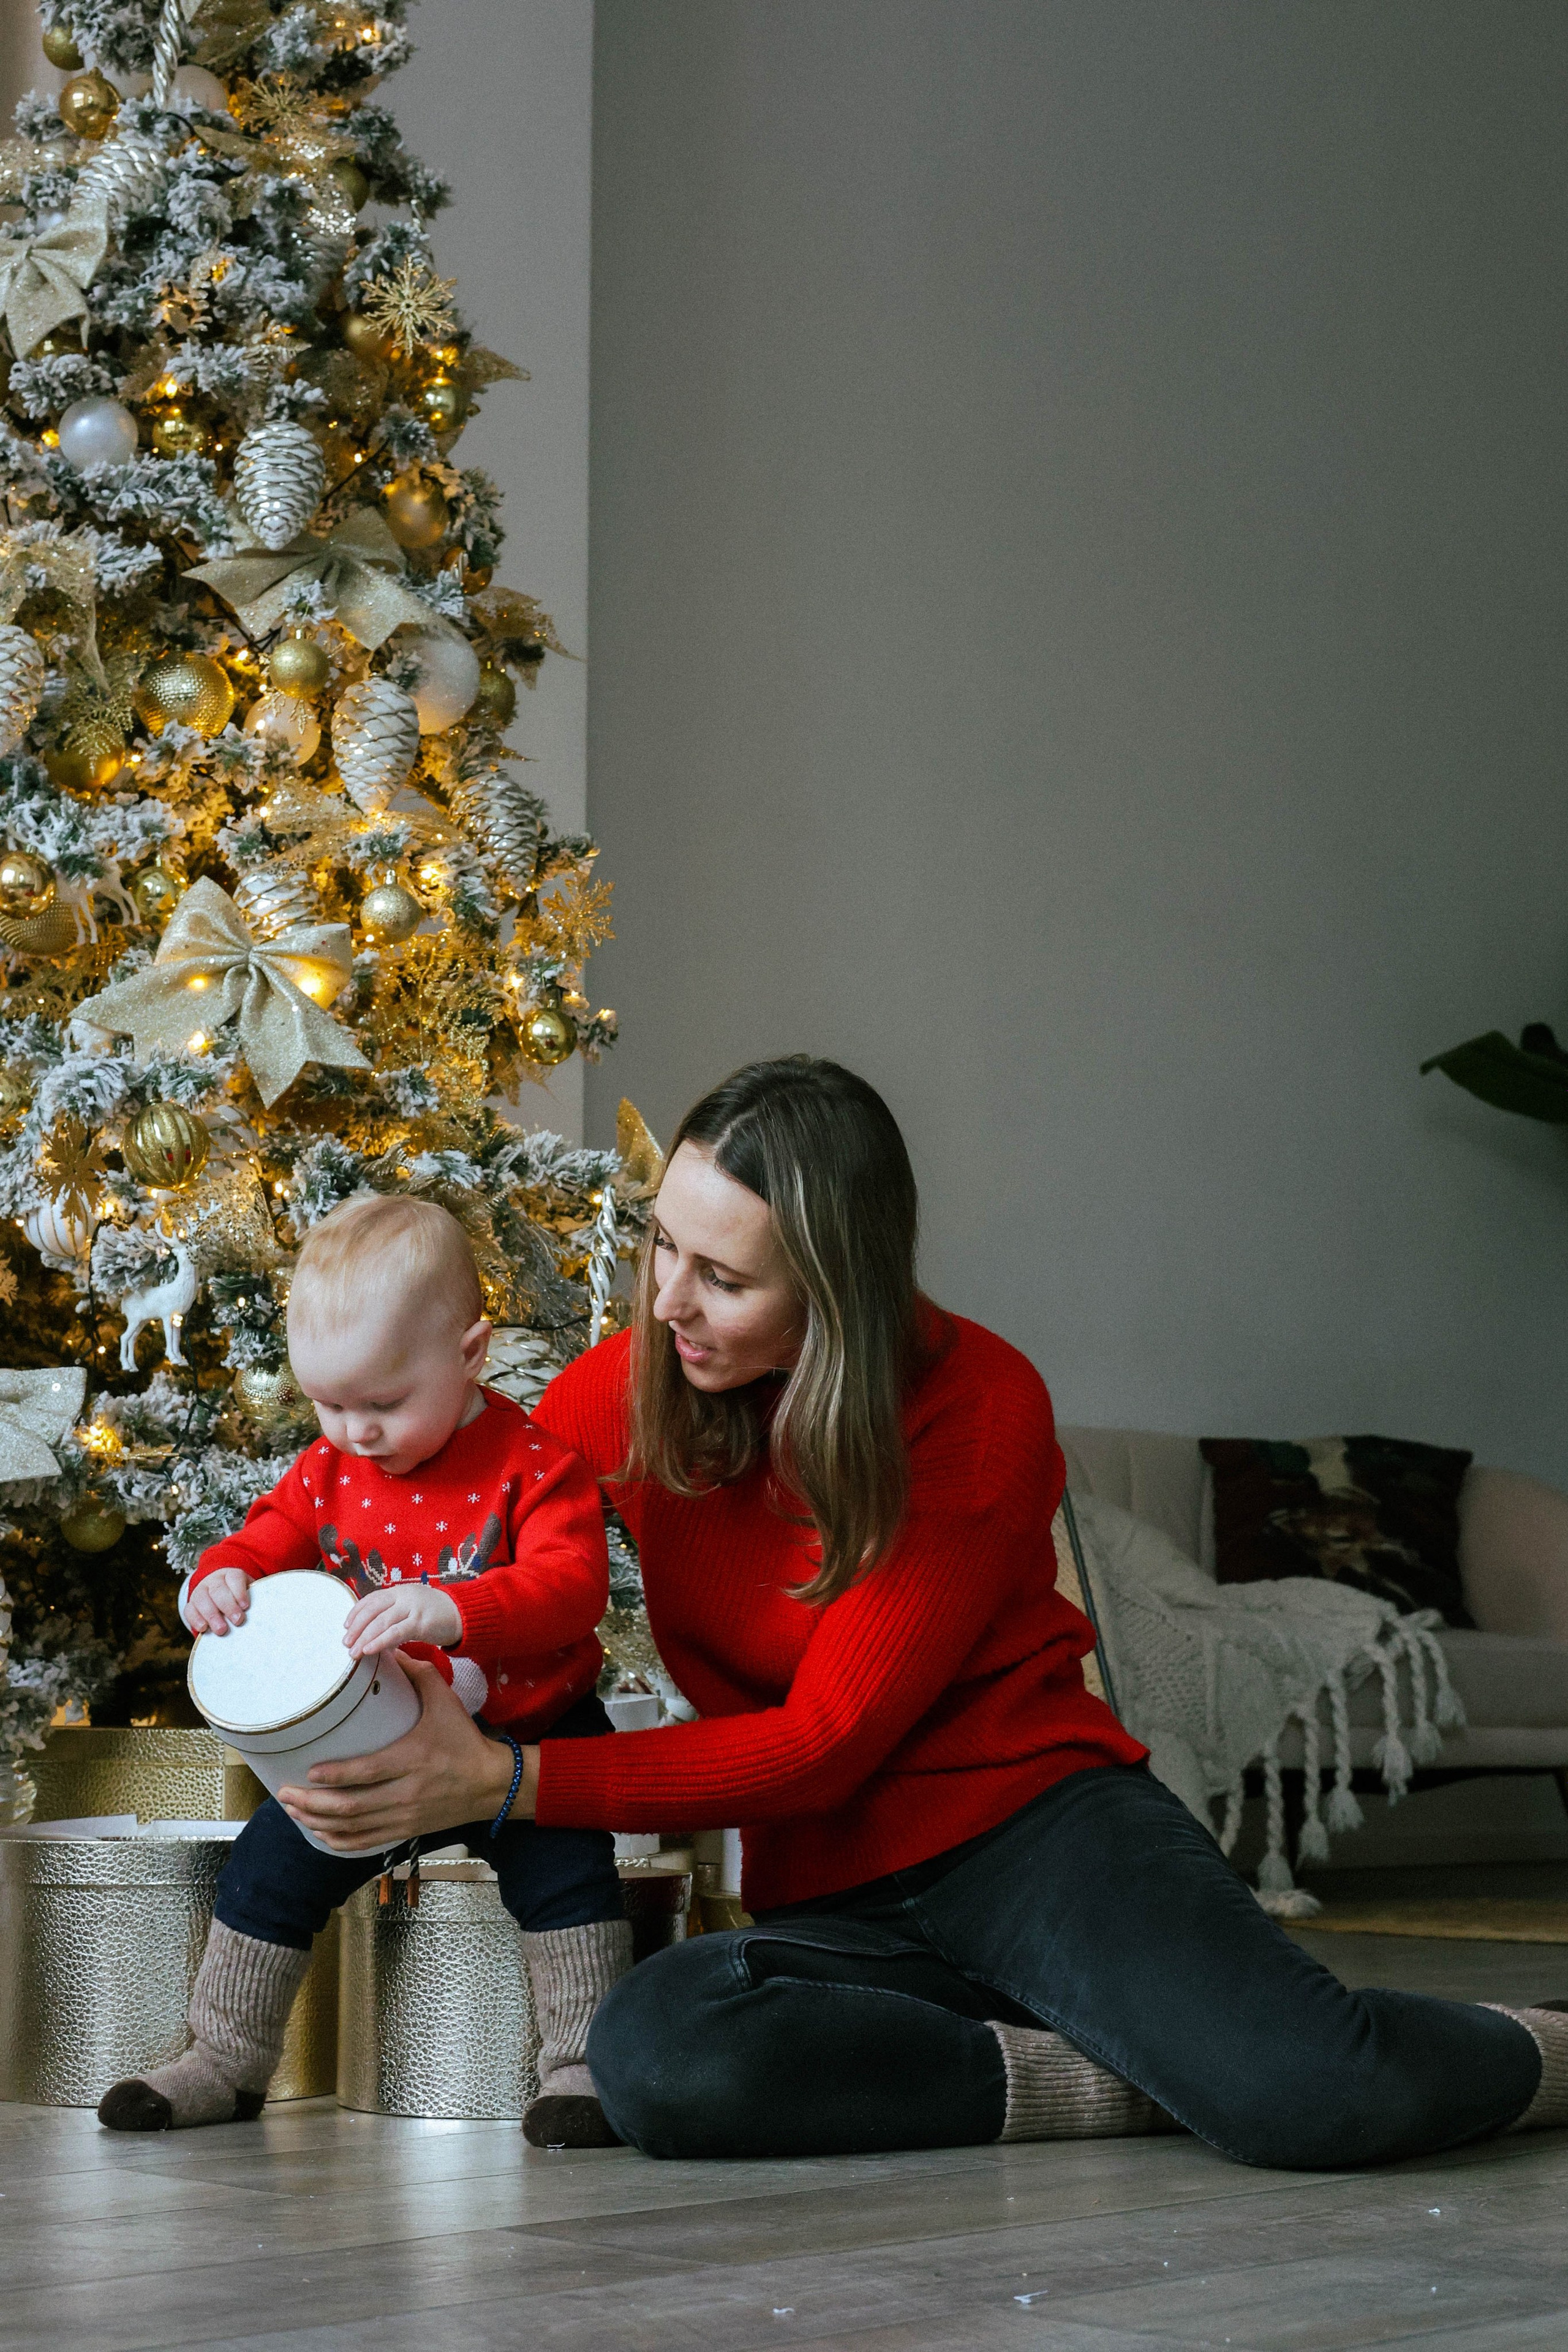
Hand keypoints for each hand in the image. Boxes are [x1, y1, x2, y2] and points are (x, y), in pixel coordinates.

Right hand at [187, 1568, 251, 1636]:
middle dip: (228, 1606)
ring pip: (202, 1599)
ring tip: (221, 1630)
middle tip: (238, 1621)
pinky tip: (203, 1628)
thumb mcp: (248, 1592)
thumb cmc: (239, 1597)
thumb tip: (266, 1612)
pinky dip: (195, 1619)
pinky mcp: (191, 1604)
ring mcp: (200, 1591)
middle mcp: (214, 1581)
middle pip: (218, 1590)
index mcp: (230, 1575)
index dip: (239, 1592)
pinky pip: (189, 1610)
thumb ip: (254, 1599)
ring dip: (212, 1615)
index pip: (234, 1578)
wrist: (219, 1593)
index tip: (246, 1606)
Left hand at [277, 1658, 537, 1851]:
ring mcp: (405, 1815)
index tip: (309, 1772)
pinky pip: (366, 1841)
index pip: (367, 1772)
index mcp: (414, 1759)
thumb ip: (419, 1673)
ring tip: (293, 1810)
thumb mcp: (446, 1702)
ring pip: (353, 1827)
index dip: (335, 1776)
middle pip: (351, 1806)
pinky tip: (320, 1832)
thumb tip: (390, 1650)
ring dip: (318, 1822)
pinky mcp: (406, 1829)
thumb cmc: (465, 1740)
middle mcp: (407, 1792)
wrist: (492, 1783)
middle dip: (313, 1804)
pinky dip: (339, 1841)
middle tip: (285, 1794)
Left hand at [343, 1581, 462, 1658]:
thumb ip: (395, 1612)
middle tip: (346, 1643)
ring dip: (364, 1638)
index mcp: (400, 1591)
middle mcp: (404, 1596)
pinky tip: (370, 1650)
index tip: (346, 1626)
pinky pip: (395, 1633)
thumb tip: (373, 1629)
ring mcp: (413, 1608)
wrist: (464, 1614)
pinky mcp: (421, 1622)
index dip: (356, 1612)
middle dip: (356, 1628)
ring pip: (381, 1622)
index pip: (372, 1599)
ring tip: (354, 1652)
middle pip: (373, 1611)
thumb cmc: (437, 1613)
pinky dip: (380, 1642)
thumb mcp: (413, 1606)